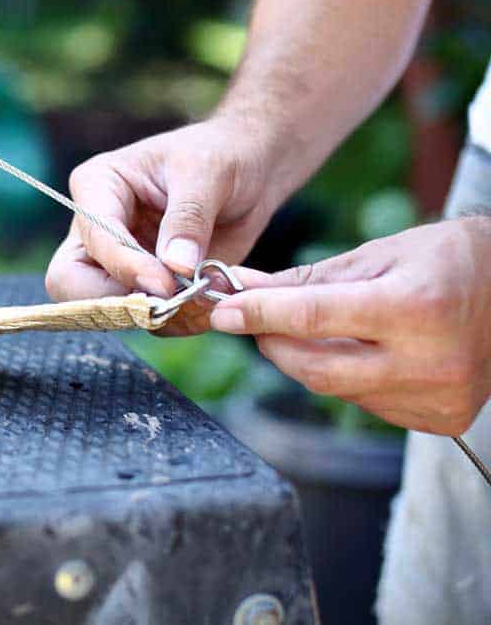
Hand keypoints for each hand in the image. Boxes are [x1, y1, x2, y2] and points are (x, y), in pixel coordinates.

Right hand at [44, 116, 286, 334]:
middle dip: (116, 302)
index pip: (93, 239)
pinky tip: (205, 305)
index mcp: (98, 186)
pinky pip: (143, 319)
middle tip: (168, 304)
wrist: (250, 169)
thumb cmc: (222, 154)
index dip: (125, 266)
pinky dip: (173, 322)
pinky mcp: (142, 284)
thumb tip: (175, 266)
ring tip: (201, 301)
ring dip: (153, 316)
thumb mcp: (207, 173)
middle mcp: (96, 228)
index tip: (167, 282)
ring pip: (105, 310)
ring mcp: (116, 260)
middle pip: (71, 283)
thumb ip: (188, 219)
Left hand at [210, 217, 490, 434]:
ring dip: (308, 360)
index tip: (222, 311)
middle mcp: (429, 361)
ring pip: (338, 388)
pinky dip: (346, 377)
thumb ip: (308, 279)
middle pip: (316, 368)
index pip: (314, 318)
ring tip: (311, 329)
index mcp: (416, 307)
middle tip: (252, 320)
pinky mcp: (438, 420)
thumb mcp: (381, 254)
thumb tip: (242, 288)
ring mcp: (436, 398)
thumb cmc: (451, 260)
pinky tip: (359, 352)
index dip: (260, 315)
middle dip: (273, 344)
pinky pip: (366, 403)